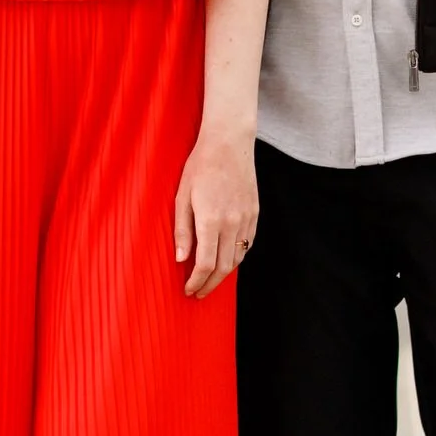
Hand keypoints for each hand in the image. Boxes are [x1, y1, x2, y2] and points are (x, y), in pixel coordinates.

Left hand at [173, 129, 258, 298]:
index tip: (188, 290)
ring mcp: (246, 218)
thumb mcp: (182, 196)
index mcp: (210, 220)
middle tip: (198, 292)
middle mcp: (232, 223)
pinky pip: (248, 243)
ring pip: (238, 257)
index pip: (206, 264)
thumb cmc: (199, 166)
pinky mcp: (255, 212)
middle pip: (224, 267)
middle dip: (210, 284)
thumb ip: (182, 230)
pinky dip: (236, 256)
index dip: (196, 282)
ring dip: (224, 273)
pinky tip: (226, 258)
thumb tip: (181, 259)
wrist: (229, 143)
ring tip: (209, 279)